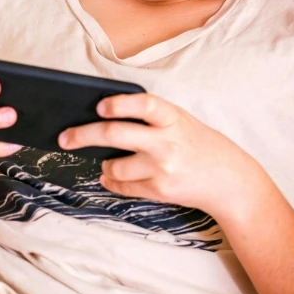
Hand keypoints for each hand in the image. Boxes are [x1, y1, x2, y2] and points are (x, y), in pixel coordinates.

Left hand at [58, 92, 261, 220]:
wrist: (229, 181)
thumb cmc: (200, 145)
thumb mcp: (182, 121)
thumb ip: (152, 118)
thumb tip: (106, 117)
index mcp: (173, 118)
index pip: (144, 105)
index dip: (119, 104)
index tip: (99, 105)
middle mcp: (167, 142)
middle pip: (115, 134)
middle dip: (83, 135)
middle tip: (65, 138)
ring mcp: (162, 168)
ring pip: (114, 165)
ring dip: (104, 165)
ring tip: (107, 163)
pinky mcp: (159, 189)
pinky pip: (122, 186)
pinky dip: (112, 181)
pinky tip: (113, 177)